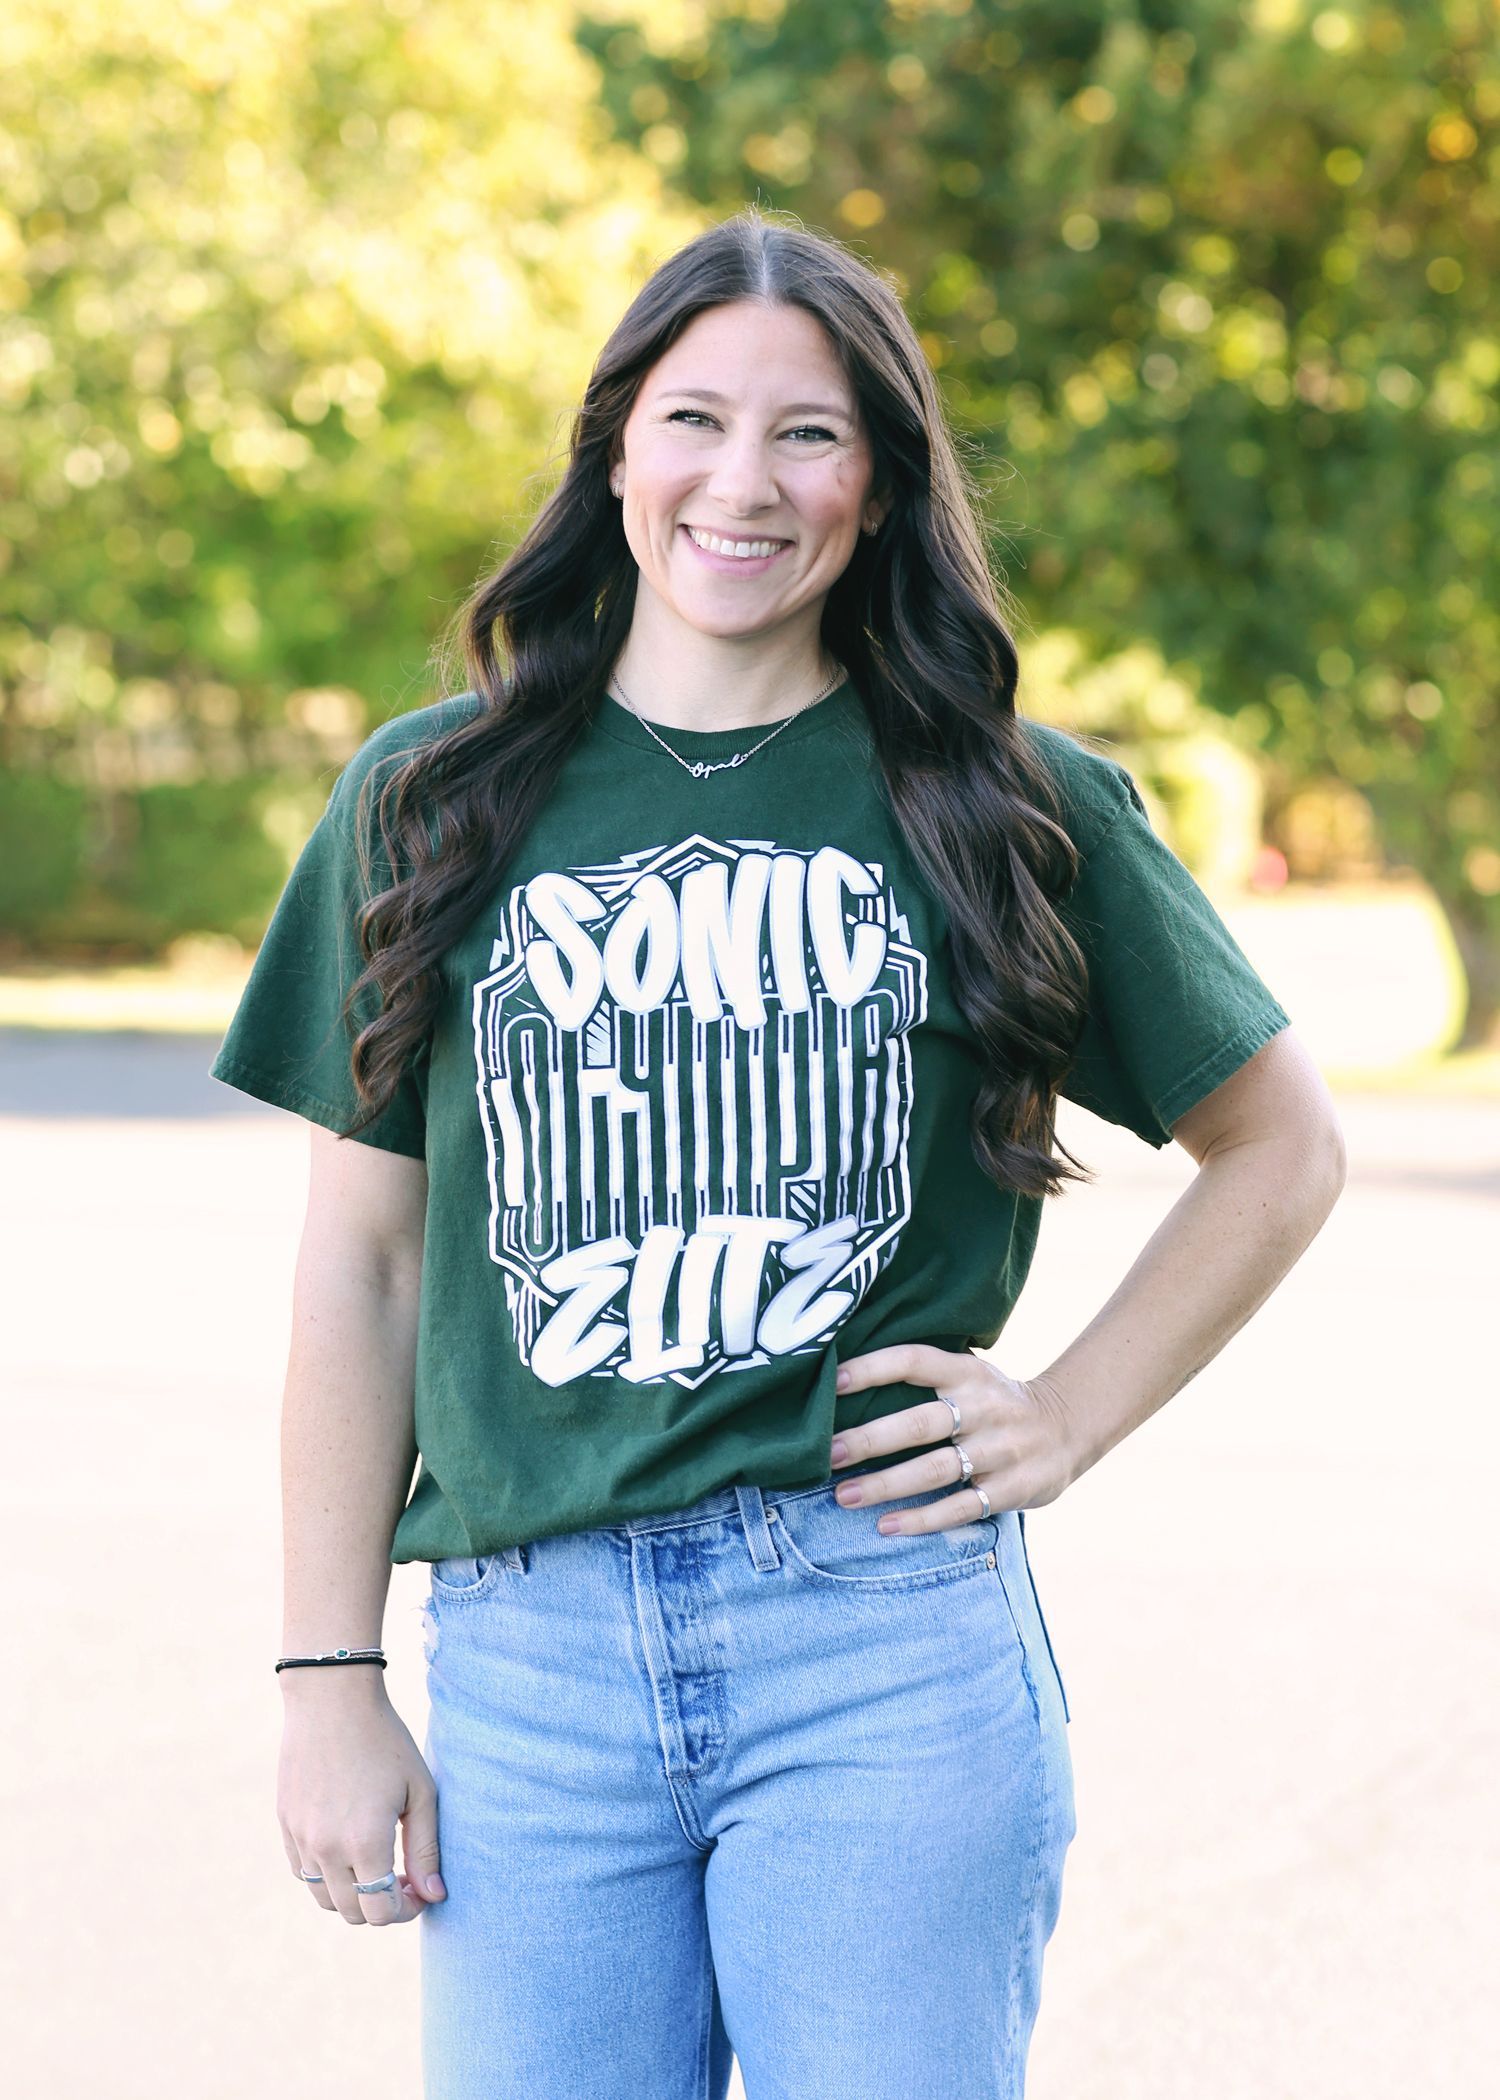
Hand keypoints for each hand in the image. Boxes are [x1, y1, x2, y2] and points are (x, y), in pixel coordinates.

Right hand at [278, 1679, 445, 1924]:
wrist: (331, 1700)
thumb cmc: (385, 1741)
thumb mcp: (420, 1791)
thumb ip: (426, 1850)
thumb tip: (434, 1896)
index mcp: (365, 1842)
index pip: (382, 1913)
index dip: (406, 1911)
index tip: (420, 1891)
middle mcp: (327, 1849)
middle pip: (353, 1912)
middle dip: (382, 1907)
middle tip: (402, 1879)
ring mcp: (301, 1838)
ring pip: (325, 1899)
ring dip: (353, 1895)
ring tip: (375, 1865)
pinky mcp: (285, 1825)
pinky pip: (303, 1873)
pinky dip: (326, 1876)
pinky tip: (347, 1848)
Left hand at [829, 1345, 1077, 1531]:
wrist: (1069, 1427)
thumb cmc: (995, 1402)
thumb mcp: (970, 1375)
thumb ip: (926, 1377)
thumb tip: (845, 1383)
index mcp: (968, 1373)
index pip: (914, 1361)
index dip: (872, 1368)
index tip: (832, 1382)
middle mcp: (983, 1408)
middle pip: (919, 1424)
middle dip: (869, 1440)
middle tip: (828, 1454)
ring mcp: (1000, 1450)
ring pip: (935, 1470)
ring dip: (886, 1485)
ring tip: (844, 1496)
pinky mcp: (1010, 1489)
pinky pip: (960, 1508)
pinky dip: (922, 1519)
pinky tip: (887, 1526)